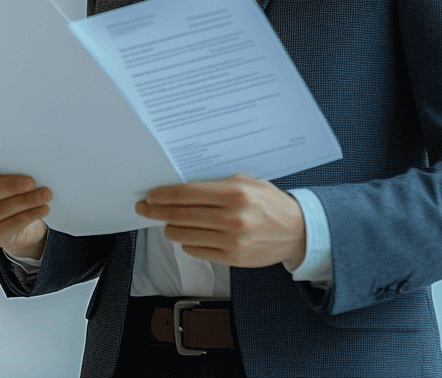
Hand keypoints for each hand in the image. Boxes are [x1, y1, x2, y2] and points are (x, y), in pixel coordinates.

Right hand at [0, 162, 50, 258]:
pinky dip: (29, 215)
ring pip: (1, 209)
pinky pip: (11, 225)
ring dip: (26, 201)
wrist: (19, 218)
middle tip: (30, 182)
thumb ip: (5, 168)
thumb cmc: (8, 189)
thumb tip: (24, 162)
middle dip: (10, 186)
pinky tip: (42, 209)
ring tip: (44, 194)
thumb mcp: (3, 174)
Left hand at [135, 174, 305, 268]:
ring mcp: (231, 241)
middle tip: (144, 208)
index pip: (185, 194)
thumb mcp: (245, 182)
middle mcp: (231, 218)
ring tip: (169, 221)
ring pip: (183, 234)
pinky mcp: (232, 258)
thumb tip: (178, 188)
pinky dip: (188, 241)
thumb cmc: (268, 202)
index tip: (150, 196)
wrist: (297, 231)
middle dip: (156, 211)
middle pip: (179, 215)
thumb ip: (214, 184)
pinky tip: (191, 234)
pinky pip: (195, 250)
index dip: (162, 195)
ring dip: (170, 227)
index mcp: (233, 194)